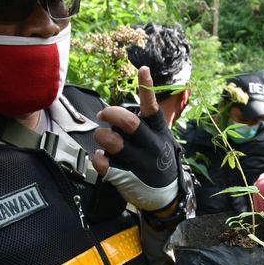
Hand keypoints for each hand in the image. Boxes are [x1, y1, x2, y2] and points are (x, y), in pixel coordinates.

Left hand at [93, 66, 178, 210]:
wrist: (165, 196)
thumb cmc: (157, 160)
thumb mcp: (161, 139)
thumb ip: (144, 124)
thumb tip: (116, 112)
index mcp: (159, 132)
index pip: (153, 106)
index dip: (147, 87)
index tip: (143, 69)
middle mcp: (150, 145)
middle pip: (129, 122)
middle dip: (111, 113)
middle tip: (102, 114)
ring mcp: (137, 161)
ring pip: (111, 140)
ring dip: (101, 136)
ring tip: (102, 139)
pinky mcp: (124, 177)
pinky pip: (101, 160)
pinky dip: (98, 157)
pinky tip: (103, 158)